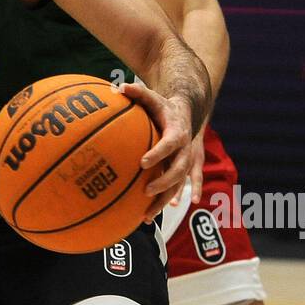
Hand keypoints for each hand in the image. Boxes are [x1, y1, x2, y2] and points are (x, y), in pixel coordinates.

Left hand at [118, 83, 201, 223]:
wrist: (186, 114)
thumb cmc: (164, 107)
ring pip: (178, 186)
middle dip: (163, 182)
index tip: (143, 162)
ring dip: (164, 200)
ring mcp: (185, 163)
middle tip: (145, 191)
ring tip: (147, 214)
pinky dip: (165, 203)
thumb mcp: (153, 97)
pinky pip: (176, 191)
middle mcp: (185, 150)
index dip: (158, 154)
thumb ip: (138, 92)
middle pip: (178, 170)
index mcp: (178, 132)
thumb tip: (118, 87)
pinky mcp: (182, 171)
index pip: (170, 144)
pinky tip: (150, 217)